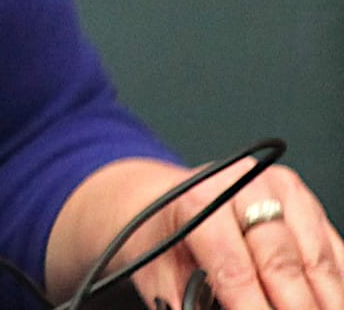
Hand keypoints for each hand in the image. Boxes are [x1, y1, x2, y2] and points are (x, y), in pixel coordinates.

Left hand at [52, 159, 343, 309]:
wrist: (160, 197)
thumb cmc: (161, 236)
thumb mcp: (158, 273)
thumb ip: (185, 303)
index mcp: (200, 199)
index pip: (236, 271)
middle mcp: (245, 186)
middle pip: (285, 266)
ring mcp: (281, 191)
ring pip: (319, 262)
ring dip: (326, 302)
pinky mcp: (307, 203)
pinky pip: (334, 253)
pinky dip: (335, 287)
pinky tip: (330, 304)